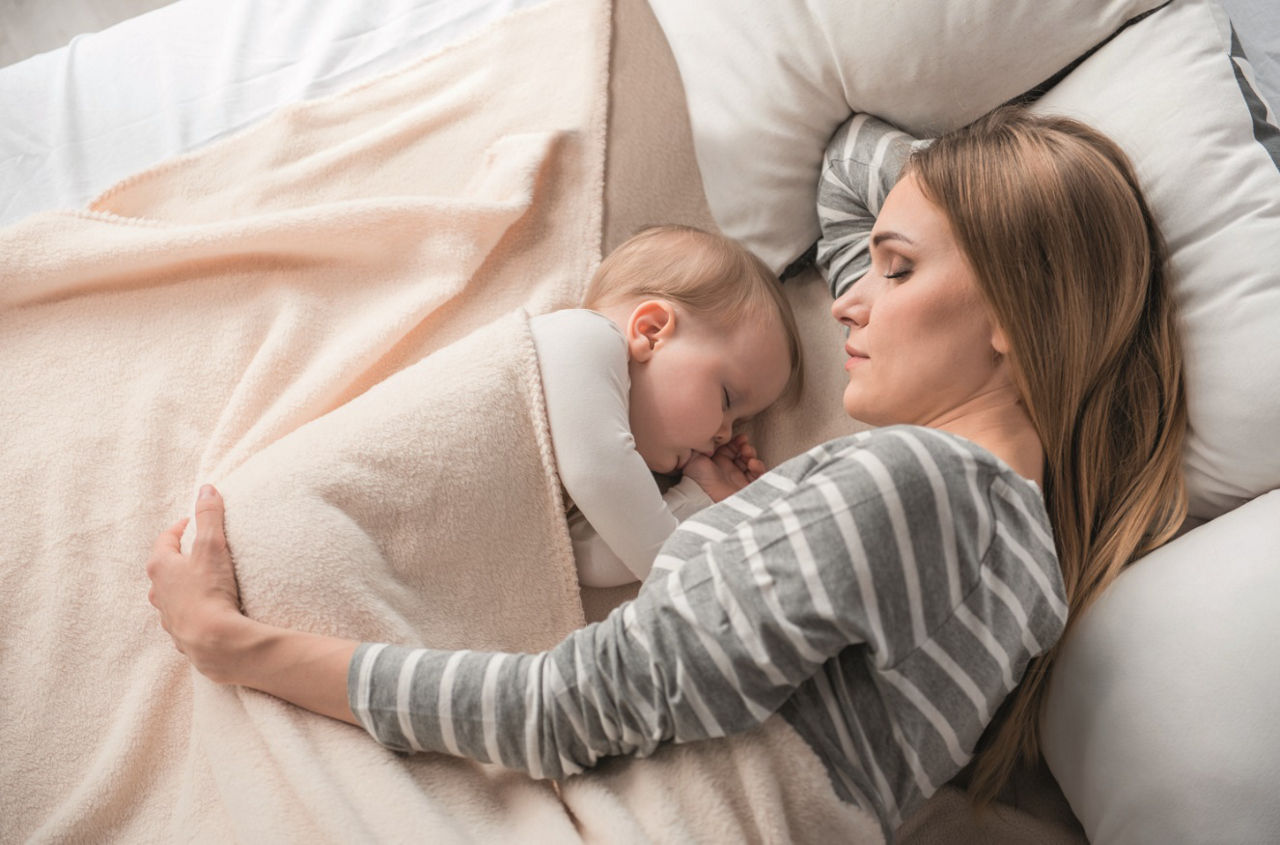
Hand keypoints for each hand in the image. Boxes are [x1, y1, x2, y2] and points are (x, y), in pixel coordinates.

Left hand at [146, 485, 247, 682]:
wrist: (214, 640)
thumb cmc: (209, 590)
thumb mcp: (212, 546)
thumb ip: (209, 516)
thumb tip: (206, 489)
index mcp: (160, 567)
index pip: (165, 540)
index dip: (181, 528)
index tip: (194, 522)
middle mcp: (158, 592)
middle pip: (165, 569)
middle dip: (180, 558)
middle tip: (199, 550)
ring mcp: (167, 615)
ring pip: (171, 595)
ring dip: (184, 587)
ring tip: (205, 581)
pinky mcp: (181, 635)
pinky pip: (184, 617)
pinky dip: (193, 610)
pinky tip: (208, 611)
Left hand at [682, 433, 766, 501]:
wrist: (701, 497)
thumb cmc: (695, 478)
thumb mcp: (694, 457)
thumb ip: (701, 445)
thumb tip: (707, 436)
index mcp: (717, 462)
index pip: (731, 448)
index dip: (737, 441)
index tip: (740, 437)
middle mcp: (728, 470)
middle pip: (742, 454)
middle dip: (745, 447)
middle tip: (743, 445)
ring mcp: (738, 479)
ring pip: (751, 463)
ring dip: (752, 455)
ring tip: (747, 453)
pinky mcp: (746, 488)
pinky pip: (758, 476)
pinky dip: (758, 467)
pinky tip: (752, 463)